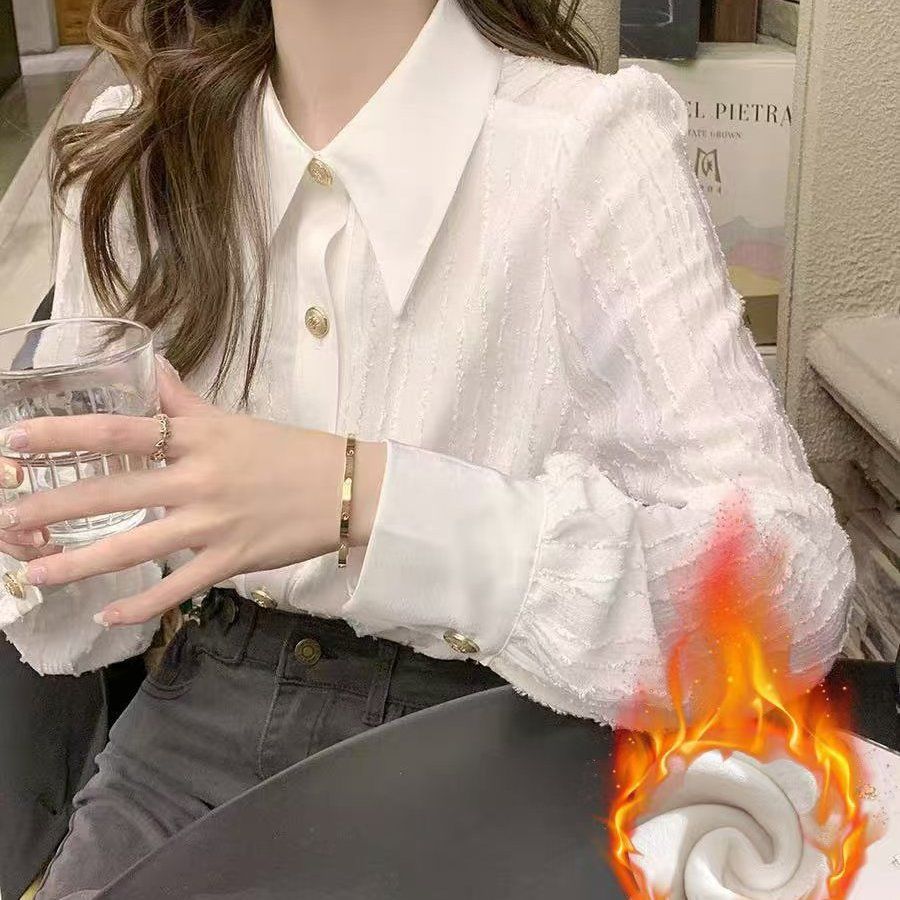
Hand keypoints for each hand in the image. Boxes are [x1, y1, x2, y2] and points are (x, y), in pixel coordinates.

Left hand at [0, 358, 386, 625]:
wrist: (345, 487)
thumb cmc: (289, 451)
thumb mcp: (233, 420)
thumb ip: (184, 400)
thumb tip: (151, 364)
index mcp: (199, 438)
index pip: (123, 432)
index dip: (66, 435)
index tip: (16, 442)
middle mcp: (200, 479)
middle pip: (115, 492)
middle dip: (54, 505)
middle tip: (6, 516)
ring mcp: (215, 523)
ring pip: (137, 546)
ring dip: (80, 563)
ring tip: (33, 574)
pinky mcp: (232, 560)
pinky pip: (179, 586)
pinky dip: (142, 603)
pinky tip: (107, 615)